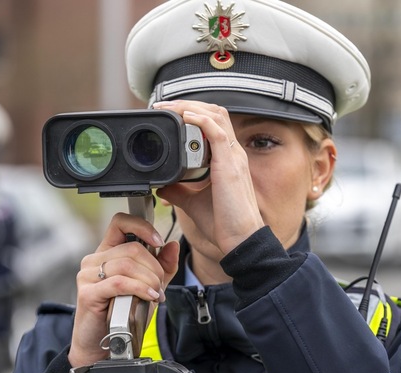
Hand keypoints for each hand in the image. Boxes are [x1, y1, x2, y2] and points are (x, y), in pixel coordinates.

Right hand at [68, 213, 178, 367]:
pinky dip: (139, 288)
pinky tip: (149, 297)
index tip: (159, 241)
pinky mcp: (88, 293)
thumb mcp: (149, 287)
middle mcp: (94, 260)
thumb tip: (173, 245)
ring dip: (149, 279)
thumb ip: (162, 267)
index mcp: (107, 253)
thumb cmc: (123, 316)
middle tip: (160, 285)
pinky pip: (119, 283)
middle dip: (154, 266)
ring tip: (156, 294)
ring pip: (127, 264)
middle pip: (132, 248)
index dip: (141, 226)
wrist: (104, 346)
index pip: (120, 222)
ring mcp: (88, 275)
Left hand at [153, 100, 264, 253]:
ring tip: (170, 107)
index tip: (168, 114)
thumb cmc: (224, 224)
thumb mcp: (193, 203)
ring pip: (216, 116)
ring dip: (191, 107)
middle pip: (214, 112)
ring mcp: (233, 157)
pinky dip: (201, 120)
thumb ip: (178, 191)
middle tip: (163, 106)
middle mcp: (232, 153)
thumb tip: (160, 186)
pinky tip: (185, 116)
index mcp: (227, 159)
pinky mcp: (230, 165)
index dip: (192, 112)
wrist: (240, 240)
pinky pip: (217, 132)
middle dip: (188, 104)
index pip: (213, 123)